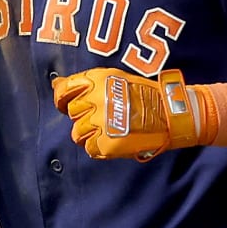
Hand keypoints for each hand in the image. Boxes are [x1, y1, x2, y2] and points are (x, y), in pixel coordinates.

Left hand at [52, 67, 202, 161]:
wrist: (170, 114)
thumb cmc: (144, 94)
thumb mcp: (115, 78)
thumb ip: (86, 83)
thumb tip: (56, 84)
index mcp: (97, 80)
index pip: (63, 90)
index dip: (62, 99)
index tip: (65, 105)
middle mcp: (96, 100)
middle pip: (73, 114)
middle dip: (84, 117)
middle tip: (104, 118)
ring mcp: (101, 123)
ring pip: (78, 133)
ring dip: (90, 134)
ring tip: (109, 130)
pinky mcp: (107, 143)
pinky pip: (90, 148)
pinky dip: (99, 147)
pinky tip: (113, 140)